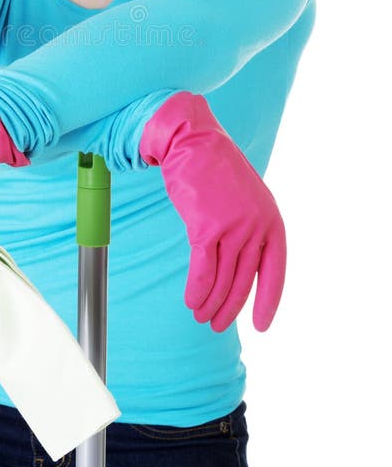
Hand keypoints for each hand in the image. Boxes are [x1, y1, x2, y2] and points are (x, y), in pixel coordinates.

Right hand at [140, 92, 285, 331]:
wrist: (192, 141)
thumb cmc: (214, 169)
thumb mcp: (245, 198)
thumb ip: (248, 228)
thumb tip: (240, 264)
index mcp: (271, 220)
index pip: (275, 271)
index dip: (267, 301)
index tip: (260, 325)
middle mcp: (256, 226)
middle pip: (244, 280)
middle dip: (230, 308)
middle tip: (217, 324)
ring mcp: (233, 227)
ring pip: (222, 279)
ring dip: (210, 303)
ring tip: (200, 316)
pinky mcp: (206, 227)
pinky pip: (203, 270)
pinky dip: (197, 290)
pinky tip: (191, 301)